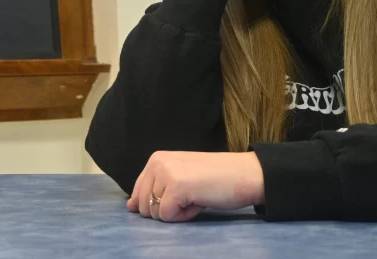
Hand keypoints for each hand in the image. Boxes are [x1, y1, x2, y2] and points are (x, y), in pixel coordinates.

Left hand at [128, 151, 264, 221]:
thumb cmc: (216, 179)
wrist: (246, 174)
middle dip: (166, 209)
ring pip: (155, 213)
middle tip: (191, 197)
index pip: (138, 191)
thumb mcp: (180, 179)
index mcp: (156, 159)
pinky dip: (184, 216)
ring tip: (196, 198)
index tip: (180, 197)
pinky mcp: (176, 187)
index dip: (156, 203)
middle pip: (143, 205)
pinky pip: (168, 217)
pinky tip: (199, 202)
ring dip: (176, 213)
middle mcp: (157, 163)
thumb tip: (130, 206)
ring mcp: (166, 173)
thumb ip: (155, 189)